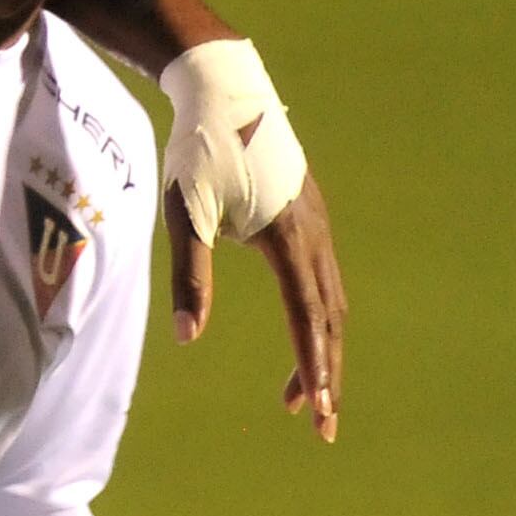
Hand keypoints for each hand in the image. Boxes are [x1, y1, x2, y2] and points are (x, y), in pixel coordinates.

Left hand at [167, 169, 344, 440]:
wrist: (225, 89)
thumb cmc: (198, 150)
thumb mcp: (184, 212)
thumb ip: (189, 274)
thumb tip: (187, 336)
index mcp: (286, 238)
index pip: (306, 318)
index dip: (312, 368)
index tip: (319, 412)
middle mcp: (313, 234)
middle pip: (329, 319)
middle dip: (326, 375)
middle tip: (322, 427)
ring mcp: (317, 222)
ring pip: (330, 299)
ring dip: (321, 348)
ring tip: (302, 394)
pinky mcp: (309, 213)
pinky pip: (324, 276)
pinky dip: (318, 316)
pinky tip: (304, 332)